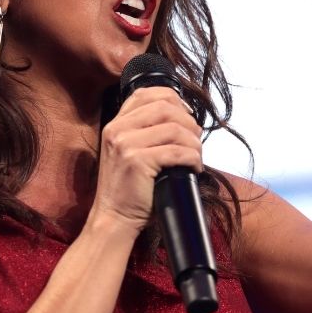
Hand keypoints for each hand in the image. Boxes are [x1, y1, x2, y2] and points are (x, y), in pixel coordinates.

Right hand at [93, 86, 203, 232]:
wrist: (114, 218)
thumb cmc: (129, 189)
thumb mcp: (128, 152)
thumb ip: (144, 132)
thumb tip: (183, 116)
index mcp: (115, 124)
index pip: (146, 94)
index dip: (173, 99)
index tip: (187, 115)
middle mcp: (117, 129)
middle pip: (165, 107)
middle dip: (189, 121)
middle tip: (196, 140)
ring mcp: (125, 144)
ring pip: (174, 128)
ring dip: (194, 142)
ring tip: (196, 155)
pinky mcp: (137, 161)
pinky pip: (176, 151)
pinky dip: (192, 158)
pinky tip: (194, 168)